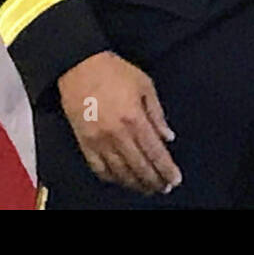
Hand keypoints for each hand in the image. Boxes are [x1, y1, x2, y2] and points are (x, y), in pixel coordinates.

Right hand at [57, 50, 181, 195]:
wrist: (79, 66)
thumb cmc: (112, 71)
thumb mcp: (144, 85)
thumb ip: (157, 113)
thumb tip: (168, 136)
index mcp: (134, 118)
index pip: (155, 153)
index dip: (167, 170)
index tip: (174, 179)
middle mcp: (117, 134)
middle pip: (140, 167)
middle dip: (154, 181)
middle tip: (163, 187)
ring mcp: (99, 141)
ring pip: (121, 172)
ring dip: (136, 184)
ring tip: (146, 188)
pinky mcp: (84, 142)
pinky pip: (99, 168)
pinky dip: (112, 178)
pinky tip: (121, 180)